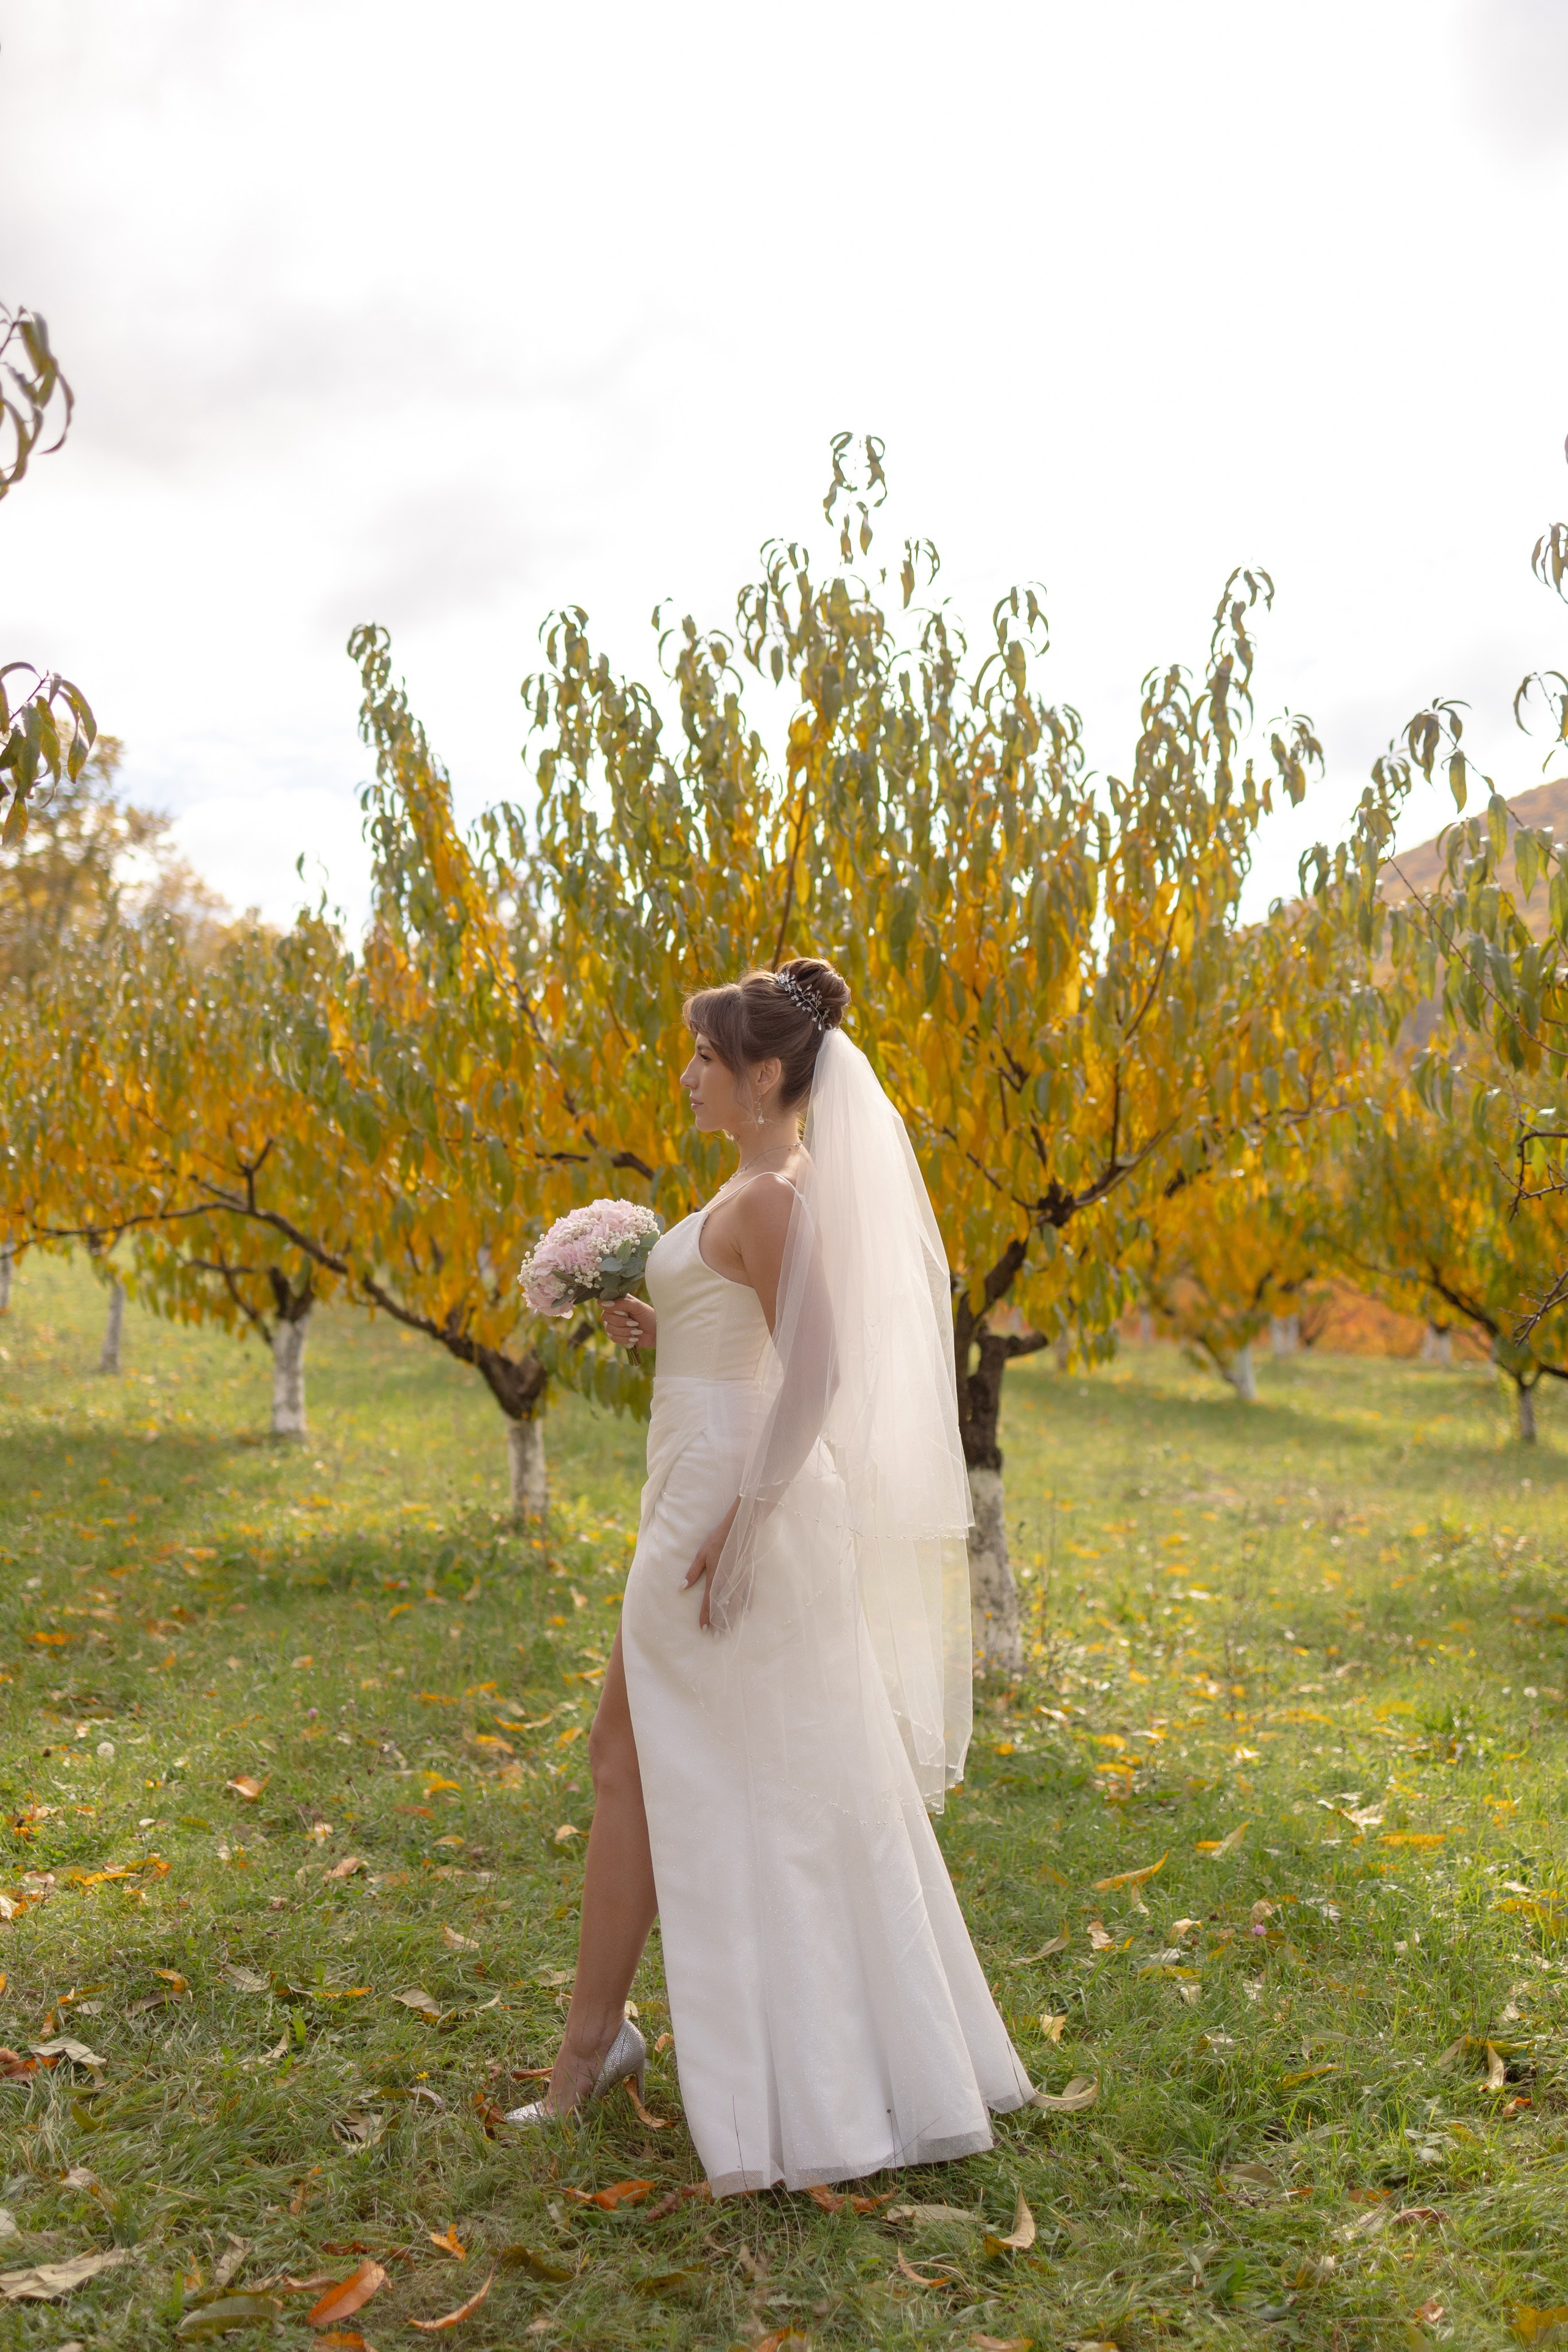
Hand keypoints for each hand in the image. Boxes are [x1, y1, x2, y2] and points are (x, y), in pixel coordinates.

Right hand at [602, 1296, 655, 1350]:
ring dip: (625, 1331)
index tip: (624, 1312)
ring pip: (609, 1328)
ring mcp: (613, 1324)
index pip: (604, 1302)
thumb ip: (621, 1303)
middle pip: (605, 1316)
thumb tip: (602, 1302)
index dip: (611, 1308)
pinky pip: (613, 1338)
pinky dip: (625, 1339)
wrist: (656, 1333)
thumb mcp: (637, 1306)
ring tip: (637, 1330)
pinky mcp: (616, 1336)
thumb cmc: (649, 1316)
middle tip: (635, 1322)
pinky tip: (634, 1337)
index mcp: (618, 1301)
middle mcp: (613, 1312)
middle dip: (621, 1321)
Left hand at [683, 1499, 739, 1629]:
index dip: (705, 1616)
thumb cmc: (718, 1540)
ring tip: (730, 1630)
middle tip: (718, 1638)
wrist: (740, 1528)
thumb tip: (682, 1587)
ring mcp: (739, 1579)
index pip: (708, 1602)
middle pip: (723, 1607)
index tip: (703, 1629)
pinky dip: (747, 1604)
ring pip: (736, 1603)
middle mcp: (728, 1582)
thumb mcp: (702, 1554)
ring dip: (732, 1618)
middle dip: (720, 1623)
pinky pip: (748, 1593)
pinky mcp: (748, 1574)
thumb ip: (693, 1572)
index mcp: (715, 1578)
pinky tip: (746, 1612)